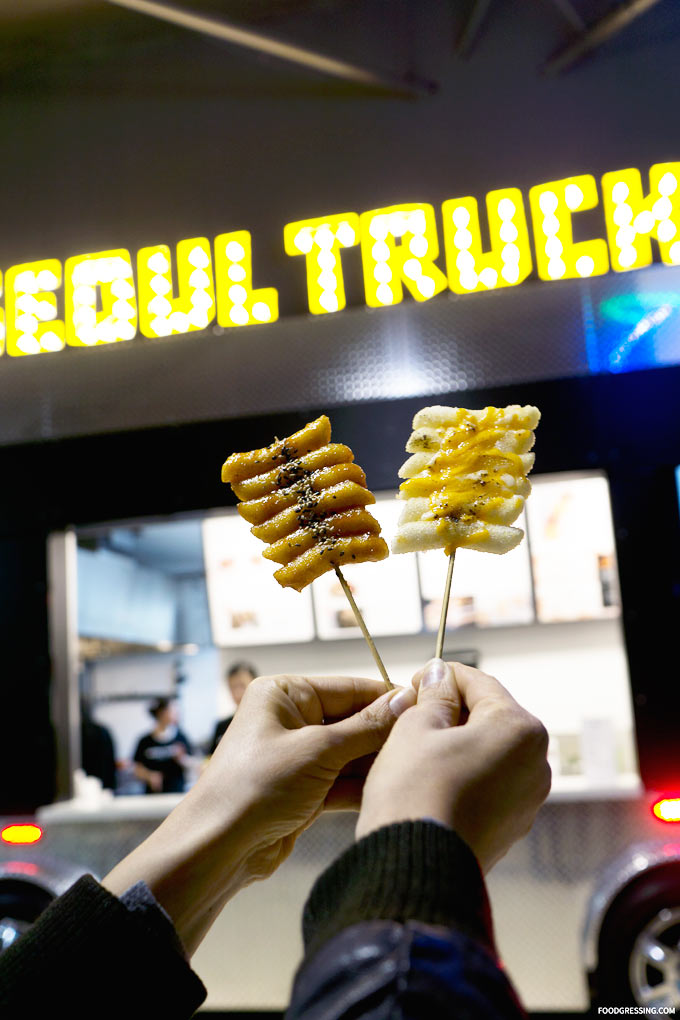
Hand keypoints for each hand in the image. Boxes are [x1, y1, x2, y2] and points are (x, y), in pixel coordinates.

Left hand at [104, 674, 414, 954]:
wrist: (218, 848)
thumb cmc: (256, 786)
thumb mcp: (319, 751)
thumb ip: (367, 727)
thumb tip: (407, 700)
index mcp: (285, 693)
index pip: (350, 688)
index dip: (388, 699)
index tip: (428, 706)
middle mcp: (289, 718)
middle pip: (353, 720)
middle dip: (385, 734)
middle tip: (428, 741)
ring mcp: (297, 755)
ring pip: (351, 753)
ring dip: (377, 762)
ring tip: (416, 767)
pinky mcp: (303, 789)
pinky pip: (342, 779)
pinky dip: (363, 785)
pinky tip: (393, 788)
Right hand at [356, 660, 550, 871]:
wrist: (416, 869)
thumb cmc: (415, 792)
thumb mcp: (416, 727)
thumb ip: (434, 696)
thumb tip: (440, 677)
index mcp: (519, 729)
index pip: (480, 683)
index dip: (443, 676)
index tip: (416, 680)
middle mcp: (536, 764)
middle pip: (491, 718)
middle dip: (453, 711)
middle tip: (413, 713)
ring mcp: (527, 801)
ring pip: (490, 753)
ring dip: (458, 744)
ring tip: (417, 747)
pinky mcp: (511, 829)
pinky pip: (489, 786)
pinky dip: (463, 775)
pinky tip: (430, 779)